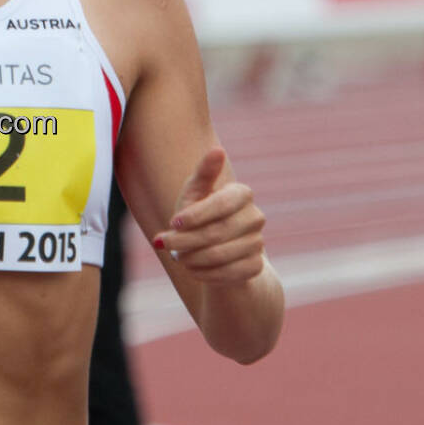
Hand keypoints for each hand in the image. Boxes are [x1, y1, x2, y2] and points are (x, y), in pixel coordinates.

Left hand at [152, 147, 265, 283]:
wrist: (213, 250)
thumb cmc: (198, 215)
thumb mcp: (194, 193)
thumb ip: (203, 174)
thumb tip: (218, 150)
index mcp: (242, 193)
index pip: (222, 203)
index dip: (195, 215)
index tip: (173, 222)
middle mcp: (255, 217)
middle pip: (217, 232)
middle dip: (185, 240)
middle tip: (165, 243)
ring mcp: (258, 242)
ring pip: (220, 255)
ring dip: (191, 258)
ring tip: (177, 256)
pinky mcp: (256, 266)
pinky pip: (228, 274)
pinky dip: (204, 274)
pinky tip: (191, 269)